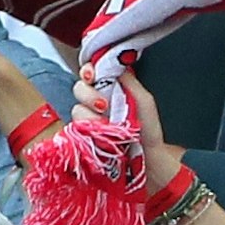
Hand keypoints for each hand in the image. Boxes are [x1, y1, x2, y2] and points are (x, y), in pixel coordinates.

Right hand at [75, 65, 180, 192]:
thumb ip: (131, 83)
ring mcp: (89, 121)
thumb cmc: (148, 132)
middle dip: (88, 93)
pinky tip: (100, 134)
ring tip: (107, 125)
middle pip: (79, 88)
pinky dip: (87, 130)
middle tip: (104, 104)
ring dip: (91, 115)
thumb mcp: (144, 103)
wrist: (149, 160)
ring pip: (76, 109)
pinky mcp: (84, 137)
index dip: (88, 71)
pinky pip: (75, 128)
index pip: (91, 74)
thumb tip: (118, 64)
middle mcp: (97, 104)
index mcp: (111, 91)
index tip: (92, 75)